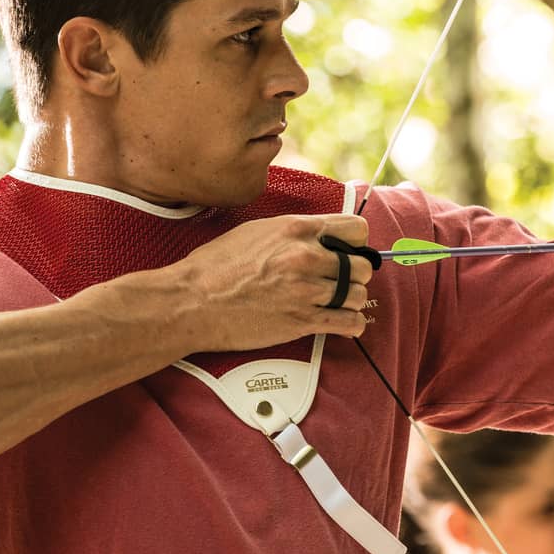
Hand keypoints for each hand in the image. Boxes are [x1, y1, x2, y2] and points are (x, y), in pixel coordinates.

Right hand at [173, 214, 371, 350]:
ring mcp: (306, 290)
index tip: (349, 251)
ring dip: (353, 300)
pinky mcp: (303, 321)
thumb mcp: (256, 231)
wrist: (191, 301)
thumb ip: (295, 232)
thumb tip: (321, 236)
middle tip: (342, 282)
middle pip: (362, 265)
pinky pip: (350, 322)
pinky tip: (342, 322)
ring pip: (360, 295)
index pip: (356, 229)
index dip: (356, 242)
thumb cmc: (216, 267)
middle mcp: (306, 257)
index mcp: (296, 230)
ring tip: (338, 303)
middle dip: (355, 274)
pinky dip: (352, 324)